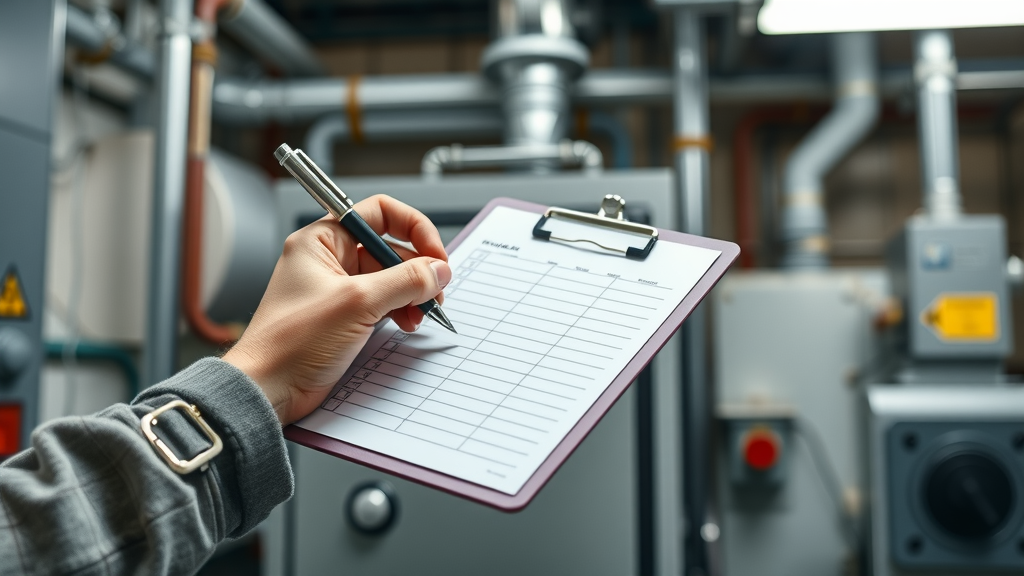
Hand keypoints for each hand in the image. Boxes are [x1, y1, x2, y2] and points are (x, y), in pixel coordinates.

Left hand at [223, 195, 451, 424]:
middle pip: (389, 247)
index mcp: (322, 240)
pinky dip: (401, 309)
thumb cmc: (291, 342)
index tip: (434, 254)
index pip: (380, 213)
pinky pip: (383, 301)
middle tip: (435, 291)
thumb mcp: (357, 303)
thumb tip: (438, 270)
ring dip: (412, 292)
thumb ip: (405, 281)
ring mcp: (338, 287)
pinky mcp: (345, 314)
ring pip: (390, 276)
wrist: (269, 387)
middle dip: (417, 269)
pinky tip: (407, 323)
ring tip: (421, 312)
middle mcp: (329, 258)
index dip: (413, 228)